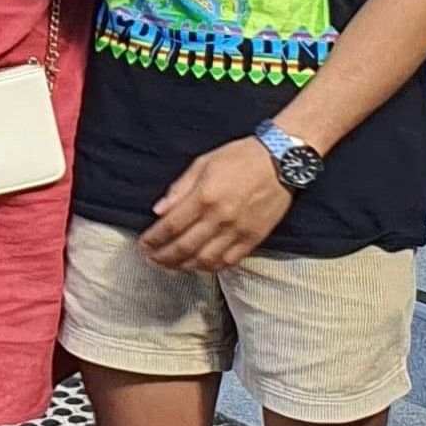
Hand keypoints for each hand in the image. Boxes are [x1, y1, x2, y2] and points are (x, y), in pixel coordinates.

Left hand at [138, 138, 293, 271]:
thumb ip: (179, 189)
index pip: (171, 226)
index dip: (153, 239)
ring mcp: (238, 231)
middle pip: (184, 247)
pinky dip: (210, 268)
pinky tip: (199, 266)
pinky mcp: (254, 238)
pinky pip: (229, 261)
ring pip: (205, 260)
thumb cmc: (240, 157)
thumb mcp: (203, 163)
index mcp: (205, 197)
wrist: (282, 160)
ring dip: (184, 267)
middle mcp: (220, 218)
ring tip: (171, 266)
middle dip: (163, 257)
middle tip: (152, 259)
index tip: (144, 244)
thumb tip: (159, 211)